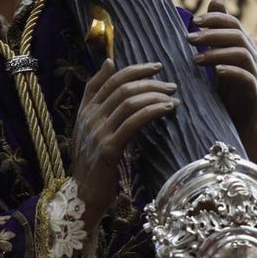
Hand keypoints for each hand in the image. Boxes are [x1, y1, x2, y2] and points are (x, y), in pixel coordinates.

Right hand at [70, 60, 177, 235]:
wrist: (83, 194)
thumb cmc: (92, 160)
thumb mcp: (89, 125)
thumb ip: (95, 95)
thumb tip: (109, 63)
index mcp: (85, 109)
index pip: (110, 79)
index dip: (135, 69)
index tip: (156, 67)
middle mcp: (89, 117)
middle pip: (122, 88)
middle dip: (150, 82)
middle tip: (171, 85)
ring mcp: (98, 132)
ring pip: (129, 102)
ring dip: (155, 96)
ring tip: (173, 98)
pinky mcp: (108, 148)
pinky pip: (133, 122)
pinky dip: (152, 111)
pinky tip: (166, 110)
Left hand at [190, 0, 256, 168]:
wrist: (243, 128)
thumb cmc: (230, 92)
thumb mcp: (221, 60)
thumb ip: (218, 35)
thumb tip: (214, 0)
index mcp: (246, 48)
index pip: (234, 23)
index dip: (216, 18)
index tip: (194, 21)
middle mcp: (255, 59)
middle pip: (237, 36)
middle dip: (212, 34)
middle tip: (189, 38)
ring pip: (242, 54)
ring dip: (217, 53)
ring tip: (195, 59)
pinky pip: (248, 78)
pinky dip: (232, 71)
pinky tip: (216, 72)